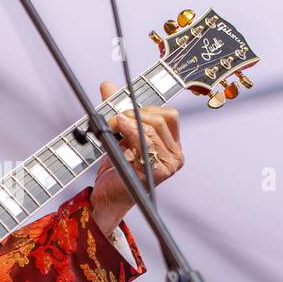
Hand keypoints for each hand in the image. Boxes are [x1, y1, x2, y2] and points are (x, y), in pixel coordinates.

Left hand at [90, 80, 184, 234]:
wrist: (107, 197)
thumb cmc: (115, 168)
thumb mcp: (117, 134)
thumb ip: (116, 109)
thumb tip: (107, 84)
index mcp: (171, 144)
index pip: (168, 115)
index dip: (145, 108)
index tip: (123, 111)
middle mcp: (176, 155)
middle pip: (161, 118)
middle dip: (134, 114)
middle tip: (114, 119)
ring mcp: (170, 165)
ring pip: (153, 128)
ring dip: (129, 123)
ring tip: (113, 127)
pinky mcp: (159, 172)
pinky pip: (146, 143)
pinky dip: (130, 132)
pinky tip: (119, 131)